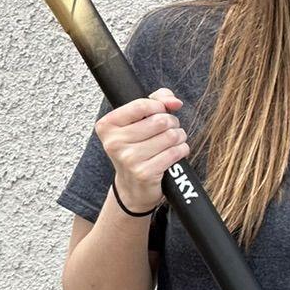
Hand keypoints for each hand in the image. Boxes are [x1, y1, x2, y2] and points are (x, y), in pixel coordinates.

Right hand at [96, 89, 187, 214]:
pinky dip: (181, 150)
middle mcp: (114, 142)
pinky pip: (174, 153)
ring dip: (179, 136)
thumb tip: (175, 101)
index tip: (163, 110)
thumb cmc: (136, 149)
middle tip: (171, 128)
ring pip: (169, 136)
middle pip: (159, 120)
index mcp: (107, 125)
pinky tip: (177, 152)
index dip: (159, 106)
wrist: (132, 188)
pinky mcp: (144, 173)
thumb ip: (156, 101)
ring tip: (174, 140)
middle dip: (172, 122)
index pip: (141, 105)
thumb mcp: (137, 122)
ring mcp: (128, 159)